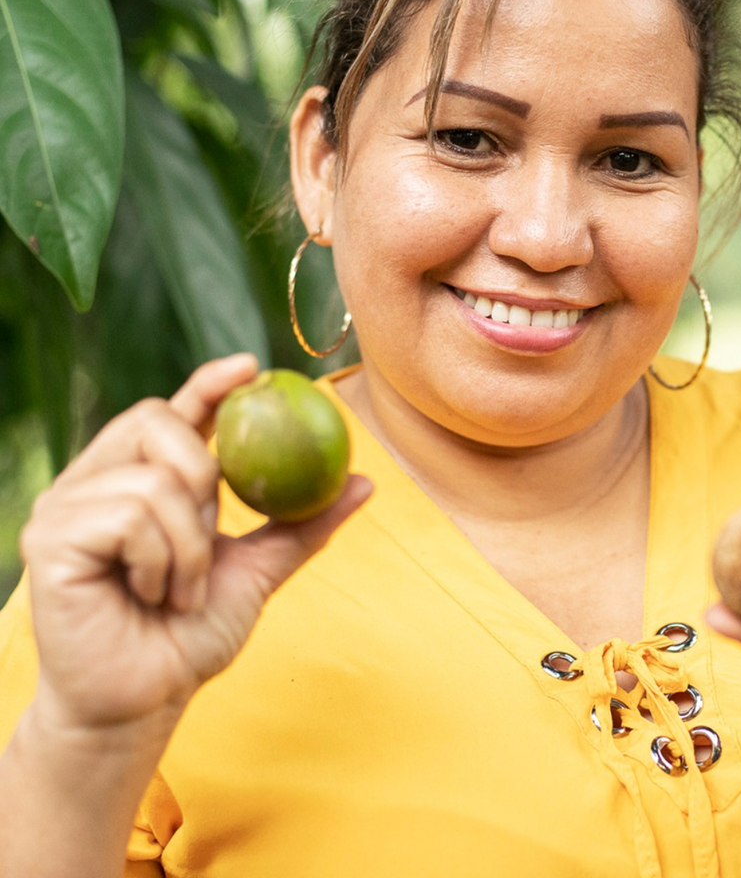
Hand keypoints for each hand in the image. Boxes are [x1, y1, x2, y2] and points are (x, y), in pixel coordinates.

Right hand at [19, 355, 371, 735]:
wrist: (147, 700)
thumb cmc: (191, 635)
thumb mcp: (259, 570)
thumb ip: (302, 524)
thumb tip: (364, 480)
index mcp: (144, 477)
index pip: (175, 411)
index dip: (209, 383)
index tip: (253, 366)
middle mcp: (99, 480)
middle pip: (157, 420)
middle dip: (205, 478)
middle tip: (209, 534)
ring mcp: (67, 505)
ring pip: (154, 479)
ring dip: (190, 545)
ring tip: (179, 590)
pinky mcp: (50, 537)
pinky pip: (129, 516)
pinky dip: (161, 561)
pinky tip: (149, 594)